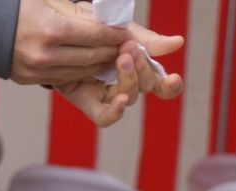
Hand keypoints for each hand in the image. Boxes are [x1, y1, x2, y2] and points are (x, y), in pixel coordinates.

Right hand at [11, 0, 127, 84]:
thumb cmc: (20, 7)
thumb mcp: (50, 0)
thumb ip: (81, 12)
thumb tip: (113, 22)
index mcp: (51, 29)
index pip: (95, 35)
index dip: (116, 35)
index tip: (128, 34)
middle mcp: (45, 54)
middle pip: (92, 56)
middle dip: (114, 51)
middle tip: (127, 47)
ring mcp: (38, 70)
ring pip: (83, 71)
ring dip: (102, 65)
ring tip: (113, 56)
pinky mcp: (32, 80)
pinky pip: (67, 78)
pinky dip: (84, 72)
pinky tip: (93, 65)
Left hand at [54, 39, 184, 126]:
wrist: (58, 31)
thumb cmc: (92, 27)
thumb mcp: (120, 29)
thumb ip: (146, 39)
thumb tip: (177, 42)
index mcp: (138, 66)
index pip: (161, 83)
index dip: (171, 86)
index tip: (174, 78)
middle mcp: (126, 83)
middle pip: (146, 86)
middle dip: (143, 67)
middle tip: (130, 48)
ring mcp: (108, 95)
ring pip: (129, 97)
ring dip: (129, 79)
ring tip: (121, 57)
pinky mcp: (89, 102)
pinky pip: (105, 117)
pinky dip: (116, 111)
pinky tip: (121, 100)